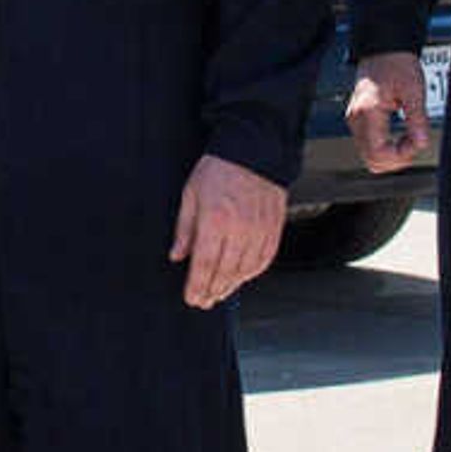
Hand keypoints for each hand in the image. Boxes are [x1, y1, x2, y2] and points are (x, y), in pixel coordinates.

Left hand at [169, 154, 288, 308]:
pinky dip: (252, 272)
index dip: (197, 286)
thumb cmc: (220, 169)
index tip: (192, 298)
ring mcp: (260, 230)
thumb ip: (184, 229)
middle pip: (225, 272)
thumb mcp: (191, 195)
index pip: (204, 264)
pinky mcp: (274, 228)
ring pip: (245, 270)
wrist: (254, 150)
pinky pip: (264, 259)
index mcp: (215, 220)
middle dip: (212, 291)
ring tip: (220, 292)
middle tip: (204, 301)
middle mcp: (240, 228)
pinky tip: (242, 277)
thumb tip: (177, 256)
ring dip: (231, 285)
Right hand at [347, 48, 433, 173]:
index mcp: (368, 112)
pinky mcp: (360, 121)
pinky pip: (370, 146)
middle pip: (372, 161)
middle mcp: (357, 120)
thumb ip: (417, 119)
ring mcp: (356, 122)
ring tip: (409, 138)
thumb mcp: (414, 90)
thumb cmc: (396, 63)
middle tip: (414, 142)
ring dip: (392, 155)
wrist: (384, 49)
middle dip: (397, 159)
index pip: (379, 153)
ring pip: (370, 157)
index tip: (416, 143)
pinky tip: (400, 137)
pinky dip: (386, 148)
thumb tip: (421, 142)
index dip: (401, 156)